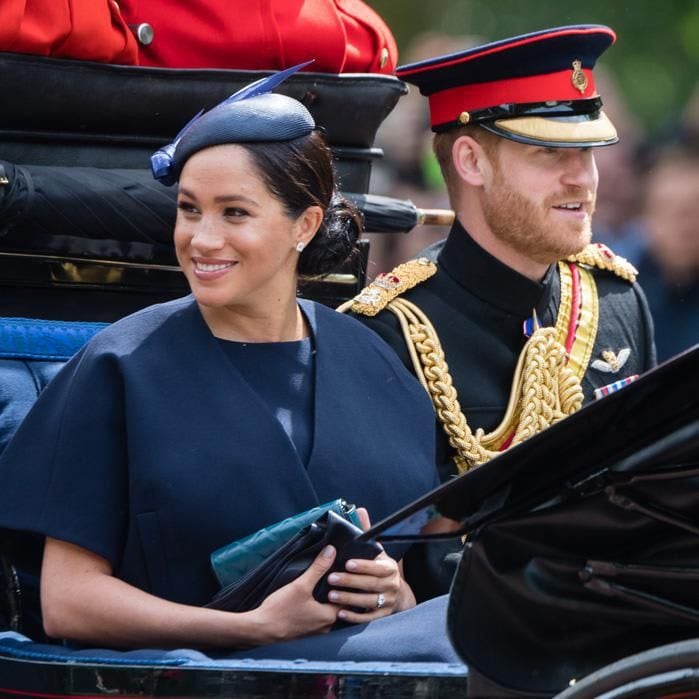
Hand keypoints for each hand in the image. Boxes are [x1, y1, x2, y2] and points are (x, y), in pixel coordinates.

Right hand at [249, 545, 340, 644]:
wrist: (260, 630)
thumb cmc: (281, 610)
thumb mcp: (301, 585)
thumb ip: (318, 568)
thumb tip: (331, 551)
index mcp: (329, 617)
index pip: (349, 598)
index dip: (349, 584)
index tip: (348, 571)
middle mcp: (326, 626)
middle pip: (340, 605)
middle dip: (339, 589)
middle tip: (338, 573)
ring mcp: (316, 630)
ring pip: (329, 611)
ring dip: (329, 598)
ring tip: (326, 581)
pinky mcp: (306, 631)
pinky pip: (319, 616)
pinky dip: (319, 605)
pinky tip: (313, 595)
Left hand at [323, 507, 415, 622]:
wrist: (397, 594)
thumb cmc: (380, 568)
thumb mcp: (377, 550)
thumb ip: (367, 532)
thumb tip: (360, 510)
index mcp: (389, 567)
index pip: (376, 567)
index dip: (362, 566)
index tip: (346, 563)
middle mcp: (390, 585)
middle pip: (370, 584)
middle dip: (350, 581)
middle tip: (331, 578)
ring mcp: (387, 602)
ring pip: (367, 601)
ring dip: (348, 599)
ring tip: (331, 596)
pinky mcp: (381, 616)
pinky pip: (367, 618)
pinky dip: (354, 617)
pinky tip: (339, 613)